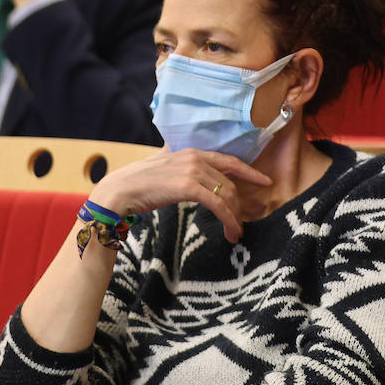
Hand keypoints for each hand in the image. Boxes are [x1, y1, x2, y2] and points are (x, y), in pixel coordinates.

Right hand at [90, 149, 274, 242]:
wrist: (119, 191)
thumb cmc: (138, 181)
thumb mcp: (163, 164)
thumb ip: (177, 160)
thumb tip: (180, 156)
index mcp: (193, 152)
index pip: (230, 161)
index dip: (249, 172)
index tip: (265, 181)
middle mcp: (196, 158)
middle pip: (229, 183)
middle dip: (238, 205)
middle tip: (240, 223)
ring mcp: (192, 171)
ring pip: (226, 195)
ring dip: (234, 217)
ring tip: (235, 233)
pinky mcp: (188, 187)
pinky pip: (217, 204)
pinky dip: (228, 219)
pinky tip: (231, 231)